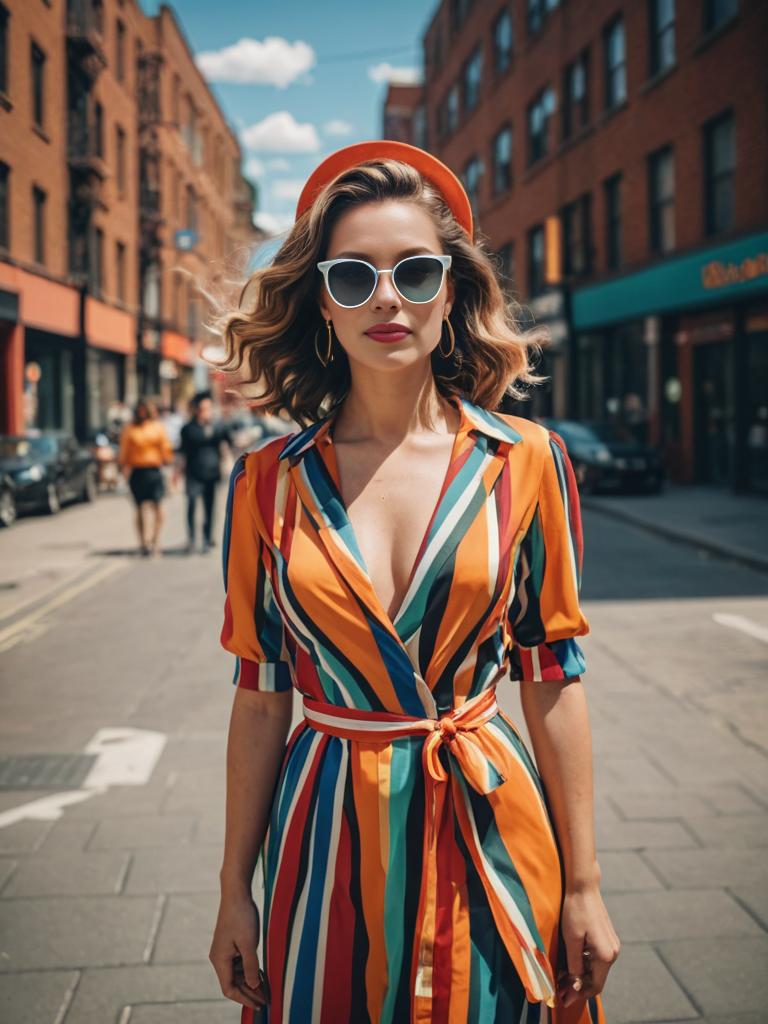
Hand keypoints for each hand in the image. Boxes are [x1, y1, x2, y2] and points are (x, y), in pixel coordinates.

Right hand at [209, 893, 268, 1011]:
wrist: (236, 893)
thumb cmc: (241, 916)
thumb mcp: (249, 943)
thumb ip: (251, 967)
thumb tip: (253, 986)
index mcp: (220, 960)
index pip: (229, 989)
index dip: (244, 999)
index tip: (258, 1005)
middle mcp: (219, 958)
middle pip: (233, 983)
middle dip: (249, 993)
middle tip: (266, 1001)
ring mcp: (225, 951)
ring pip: (237, 974)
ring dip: (250, 983)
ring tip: (266, 991)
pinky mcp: (231, 944)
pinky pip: (239, 964)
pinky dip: (249, 971)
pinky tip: (261, 976)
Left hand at [557, 884, 619, 1007]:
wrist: (583, 887)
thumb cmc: (576, 910)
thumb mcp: (572, 940)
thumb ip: (575, 964)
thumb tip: (575, 985)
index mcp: (606, 955)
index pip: (595, 986)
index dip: (579, 994)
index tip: (564, 998)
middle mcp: (613, 952)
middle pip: (596, 978)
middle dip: (578, 985)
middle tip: (559, 987)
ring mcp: (611, 944)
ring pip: (596, 968)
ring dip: (581, 974)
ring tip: (561, 975)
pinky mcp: (606, 938)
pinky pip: (596, 958)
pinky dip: (584, 963)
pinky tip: (571, 962)